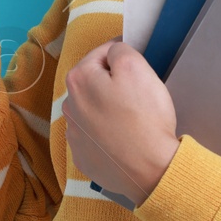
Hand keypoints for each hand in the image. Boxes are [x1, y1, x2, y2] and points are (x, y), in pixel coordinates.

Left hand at [64, 38, 180, 206]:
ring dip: (108, 108)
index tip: (139, 66)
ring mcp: (74, 135)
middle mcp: (70, 106)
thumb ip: (120, 50)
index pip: (101, 54)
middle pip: (94, 83)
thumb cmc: (144, 117)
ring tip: (132, 119)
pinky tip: (124, 139)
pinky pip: (95, 136)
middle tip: (138, 94)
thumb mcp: (136, 68)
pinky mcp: (83, 157)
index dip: (122, 56)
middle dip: (113, 83)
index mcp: (79, 80)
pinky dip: (107, 133)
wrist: (150, 170)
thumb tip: (112, 52)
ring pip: (93, 109)